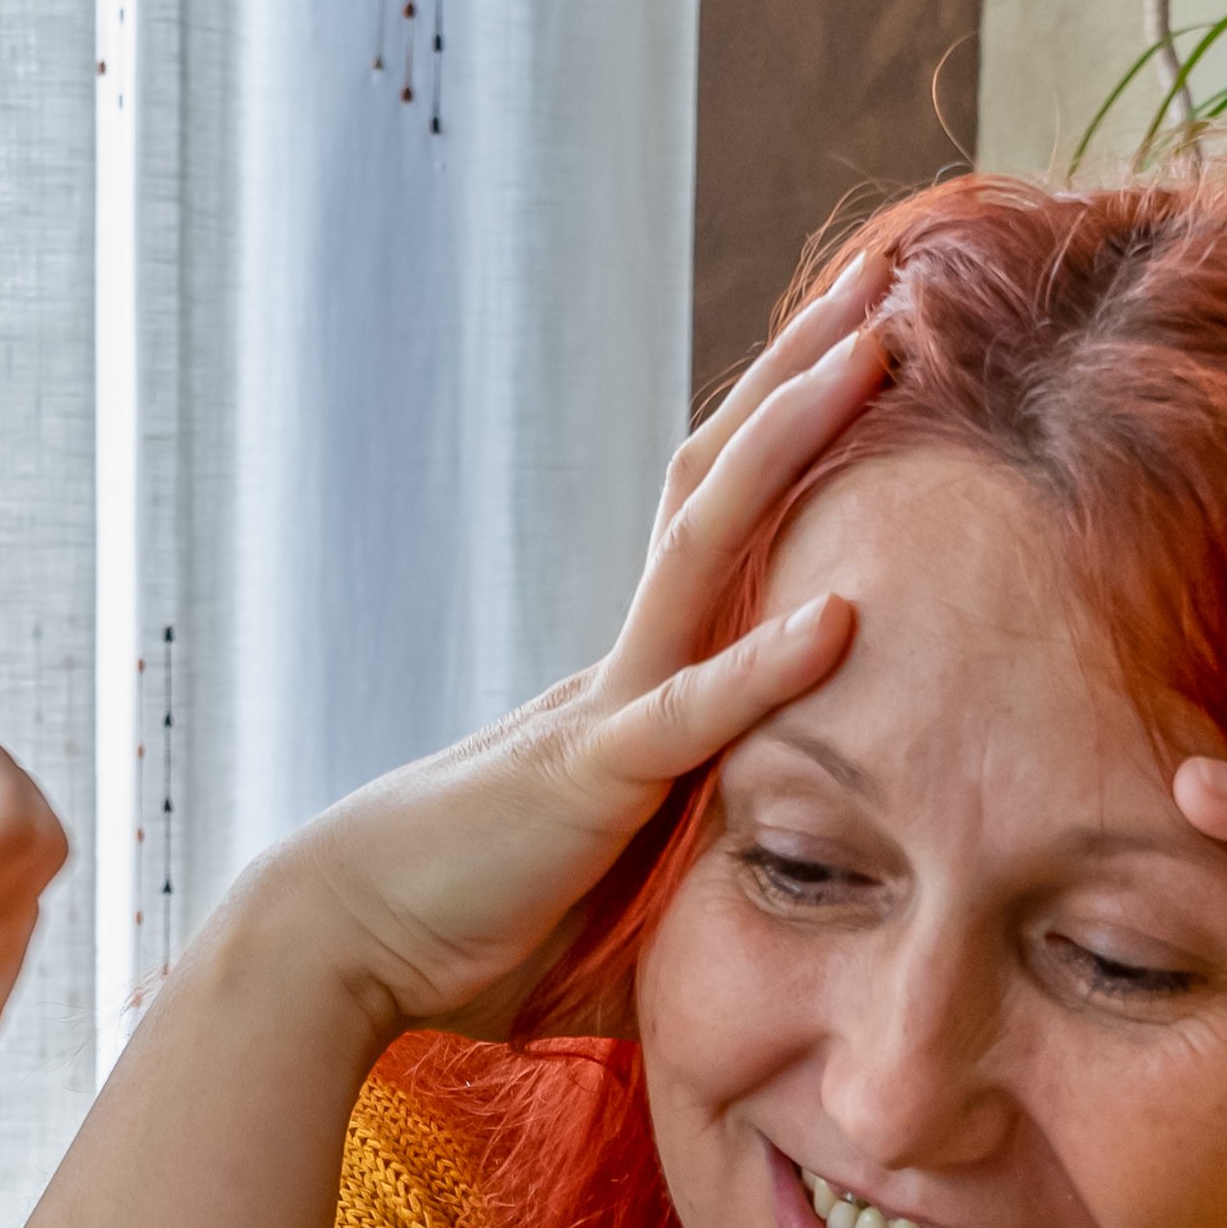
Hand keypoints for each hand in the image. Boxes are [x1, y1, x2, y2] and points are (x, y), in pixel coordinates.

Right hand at [238, 250, 896, 1039]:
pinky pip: (686, 712)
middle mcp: (621, 664)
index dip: (786, 438)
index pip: (718, 531)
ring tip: (874, 345)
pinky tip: (841, 615)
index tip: (860, 355)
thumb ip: (695, 875)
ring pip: (705, 541)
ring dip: (791, 437)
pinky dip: (765, 666)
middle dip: (801, 379)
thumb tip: (786, 906)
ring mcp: (604, 705)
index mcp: (632, 682)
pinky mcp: (589, 777)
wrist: (341, 948)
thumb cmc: (469, 930)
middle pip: (716, 485)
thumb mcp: (623, 899)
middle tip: (884, 279)